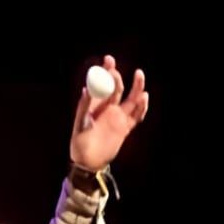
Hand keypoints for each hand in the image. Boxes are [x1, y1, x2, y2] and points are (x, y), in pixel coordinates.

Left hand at [69, 54, 148, 171]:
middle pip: (117, 88)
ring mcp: (118, 117)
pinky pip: (136, 116)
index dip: (106, 71)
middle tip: (120, 69)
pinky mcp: (125, 128)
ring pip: (131, 99)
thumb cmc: (79, 143)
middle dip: (119, 77)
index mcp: (95, 105)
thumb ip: (84, 108)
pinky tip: (144, 98)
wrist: (88, 162)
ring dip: (136, 88)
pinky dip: (141, 108)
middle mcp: (108, 108)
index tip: (109, 60)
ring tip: (139, 75)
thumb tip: (86, 89)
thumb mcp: (80, 124)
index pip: (102, 84)